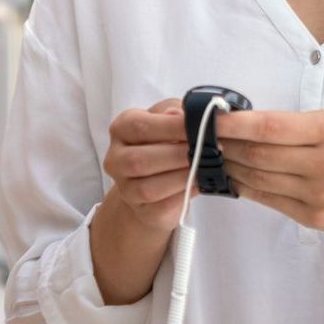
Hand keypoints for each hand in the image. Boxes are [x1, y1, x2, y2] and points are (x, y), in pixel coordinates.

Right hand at [101, 98, 193, 233]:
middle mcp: (116, 159)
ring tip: (205, 167)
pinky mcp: (140, 211)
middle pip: (140, 160)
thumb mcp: (170, 119)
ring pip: (148, 188)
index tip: (201, 126)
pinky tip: (198, 184)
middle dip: (178, 155)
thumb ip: (175, 112)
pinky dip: (183, 196)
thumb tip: (180, 114)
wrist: (156, 180)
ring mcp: (124, 188)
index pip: (140, 126)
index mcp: (122, 128)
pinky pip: (160, 207)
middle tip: (208, 150)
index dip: (172, 127)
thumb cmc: (165, 142)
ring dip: (181, 177)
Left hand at [216, 109, 323, 235]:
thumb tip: (241, 124)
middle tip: (208, 139)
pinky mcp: (312, 217)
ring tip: (219, 157)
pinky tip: (236, 177)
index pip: (270, 127)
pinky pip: (268, 199)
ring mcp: (318, 194)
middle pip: (259, 155)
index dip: (235, 125)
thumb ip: (292, 126)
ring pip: (259, 179)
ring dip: (232, 167)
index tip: (212, 120)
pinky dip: (246, 187)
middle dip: (227, 146)